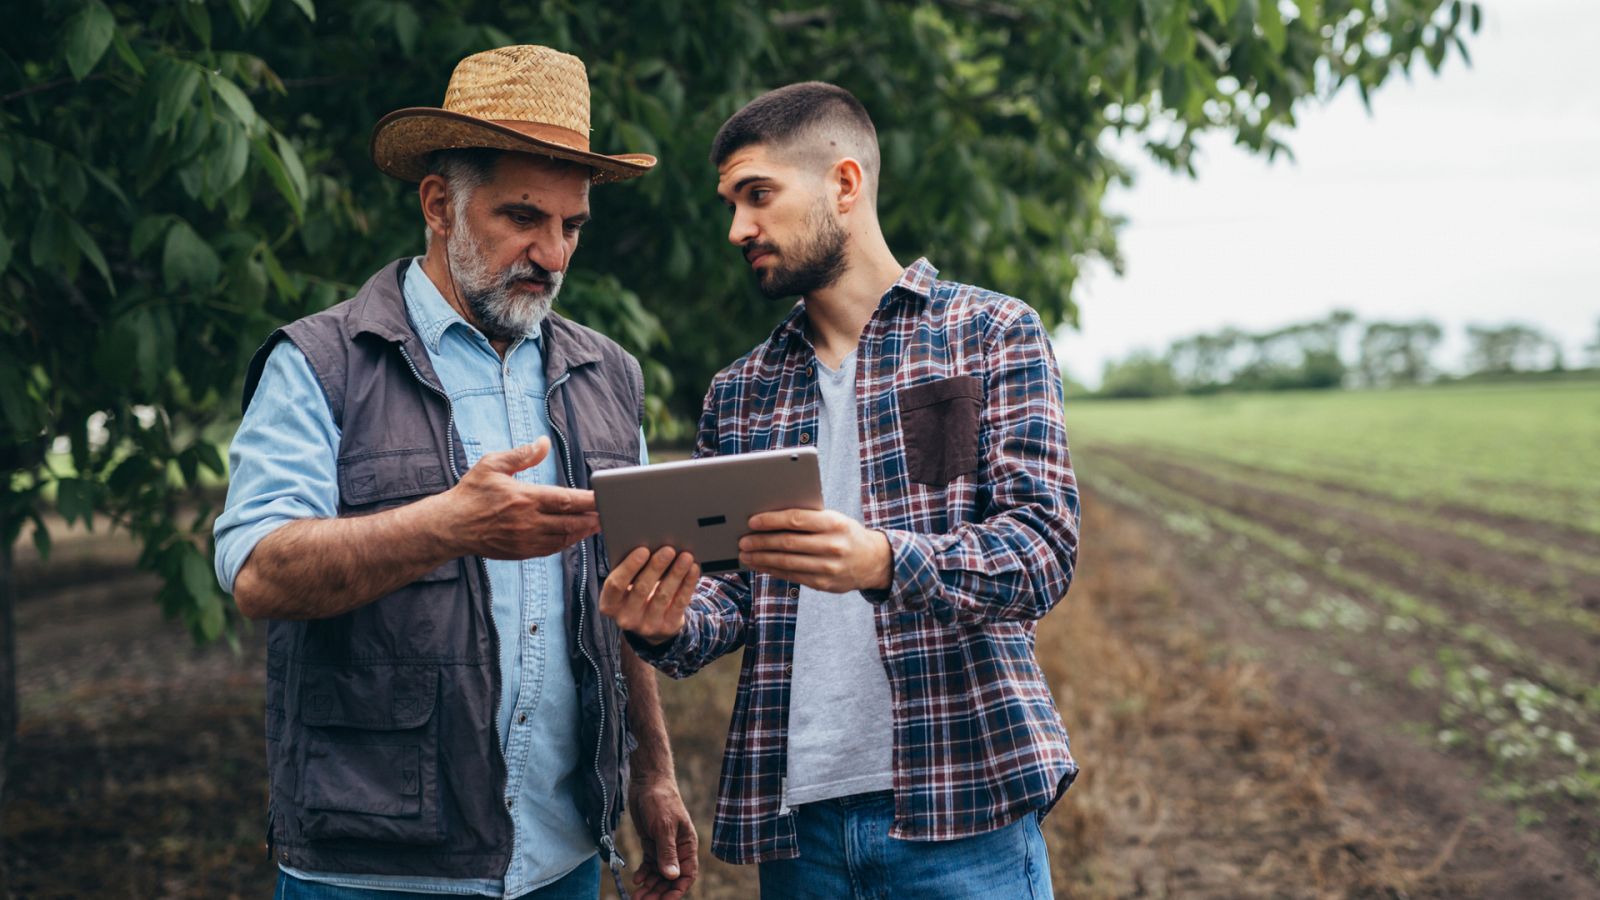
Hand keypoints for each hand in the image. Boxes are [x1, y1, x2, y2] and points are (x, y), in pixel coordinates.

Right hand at [436, 437, 598, 558]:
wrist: (451, 526)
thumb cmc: (471, 492)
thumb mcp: (492, 465)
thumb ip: (522, 455)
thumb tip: (544, 442)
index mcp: (525, 498)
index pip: (566, 499)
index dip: (589, 500)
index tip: (604, 497)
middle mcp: (528, 521)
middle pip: (571, 521)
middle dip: (593, 518)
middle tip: (610, 513)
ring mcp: (525, 540)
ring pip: (564, 538)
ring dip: (583, 531)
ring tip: (598, 523)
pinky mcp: (521, 552)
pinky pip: (551, 549)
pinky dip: (567, 542)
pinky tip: (574, 535)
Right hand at [599, 546, 699, 643]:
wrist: (651, 623)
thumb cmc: (636, 594)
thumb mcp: (627, 586)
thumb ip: (630, 570)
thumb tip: (650, 545)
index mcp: (609, 604)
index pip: (615, 584)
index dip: (629, 566)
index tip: (643, 549)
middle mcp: (625, 618)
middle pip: (641, 589)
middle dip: (656, 567)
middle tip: (668, 550)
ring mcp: (646, 626)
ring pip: (663, 596)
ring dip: (676, 574)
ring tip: (685, 556)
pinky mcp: (667, 627)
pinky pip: (679, 603)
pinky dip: (687, 584)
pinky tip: (692, 569)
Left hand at [629, 776, 697, 899]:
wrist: (647, 783)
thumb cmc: (661, 801)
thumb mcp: (664, 827)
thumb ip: (667, 852)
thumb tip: (672, 876)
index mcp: (687, 845)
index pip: (687, 875)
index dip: (677, 890)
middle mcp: (677, 849)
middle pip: (670, 878)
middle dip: (659, 891)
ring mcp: (663, 847)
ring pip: (658, 874)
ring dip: (650, 886)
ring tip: (636, 896)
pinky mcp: (651, 843)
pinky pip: (649, 864)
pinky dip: (643, 873)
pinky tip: (636, 879)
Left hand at [739, 509, 891, 592]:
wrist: (873, 561)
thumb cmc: (845, 534)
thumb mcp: (834, 519)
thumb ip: (809, 518)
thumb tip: (771, 518)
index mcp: (834, 523)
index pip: (797, 519)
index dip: (772, 520)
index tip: (752, 521)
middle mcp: (832, 546)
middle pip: (788, 543)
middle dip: (761, 542)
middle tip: (743, 540)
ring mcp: (828, 567)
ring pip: (787, 562)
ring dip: (762, 558)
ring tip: (746, 554)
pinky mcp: (823, 583)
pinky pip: (791, 576)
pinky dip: (772, 570)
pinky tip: (760, 565)